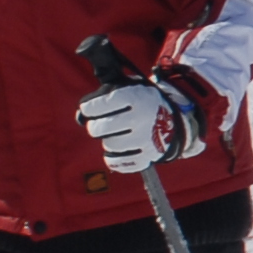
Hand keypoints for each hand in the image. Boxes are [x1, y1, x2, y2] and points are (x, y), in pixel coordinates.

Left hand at [77, 72, 203, 173]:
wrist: (172, 121)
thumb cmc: (140, 103)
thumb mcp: (126, 89)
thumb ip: (101, 96)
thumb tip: (79, 116)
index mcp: (136, 96)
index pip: (100, 104)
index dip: (89, 107)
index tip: (89, 108)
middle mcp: (142, 117)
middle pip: (101, 128)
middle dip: (95, 127)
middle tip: (99, 125)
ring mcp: (146, 138)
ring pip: (110, 145)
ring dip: (108, 140)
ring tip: (115, 135)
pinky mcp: (148, 156)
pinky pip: (119, 163)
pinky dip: (113, 159)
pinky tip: (115, 152)